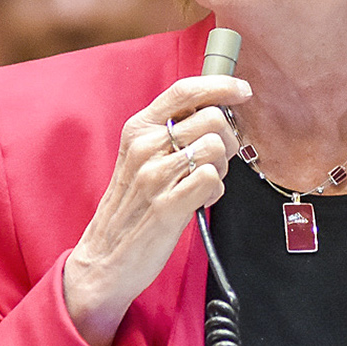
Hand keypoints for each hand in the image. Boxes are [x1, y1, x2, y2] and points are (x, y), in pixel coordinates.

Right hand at [63, 74, 249, 345]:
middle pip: (212, 118)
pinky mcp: (168, 205)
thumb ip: (169, 134)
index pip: (184, 91)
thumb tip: (214, 112)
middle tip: (217, 161)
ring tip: (204, 184)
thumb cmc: (130, 208)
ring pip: (217, 147)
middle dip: (227, 139)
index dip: (220, 85)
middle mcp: (145, 147)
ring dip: (222, 168)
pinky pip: (213, 180)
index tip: (242, 91)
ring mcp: (155, 176)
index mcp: (137, 130)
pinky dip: (216, 192)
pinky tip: (200, 202)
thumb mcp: (140, 159)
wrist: (104, 259)